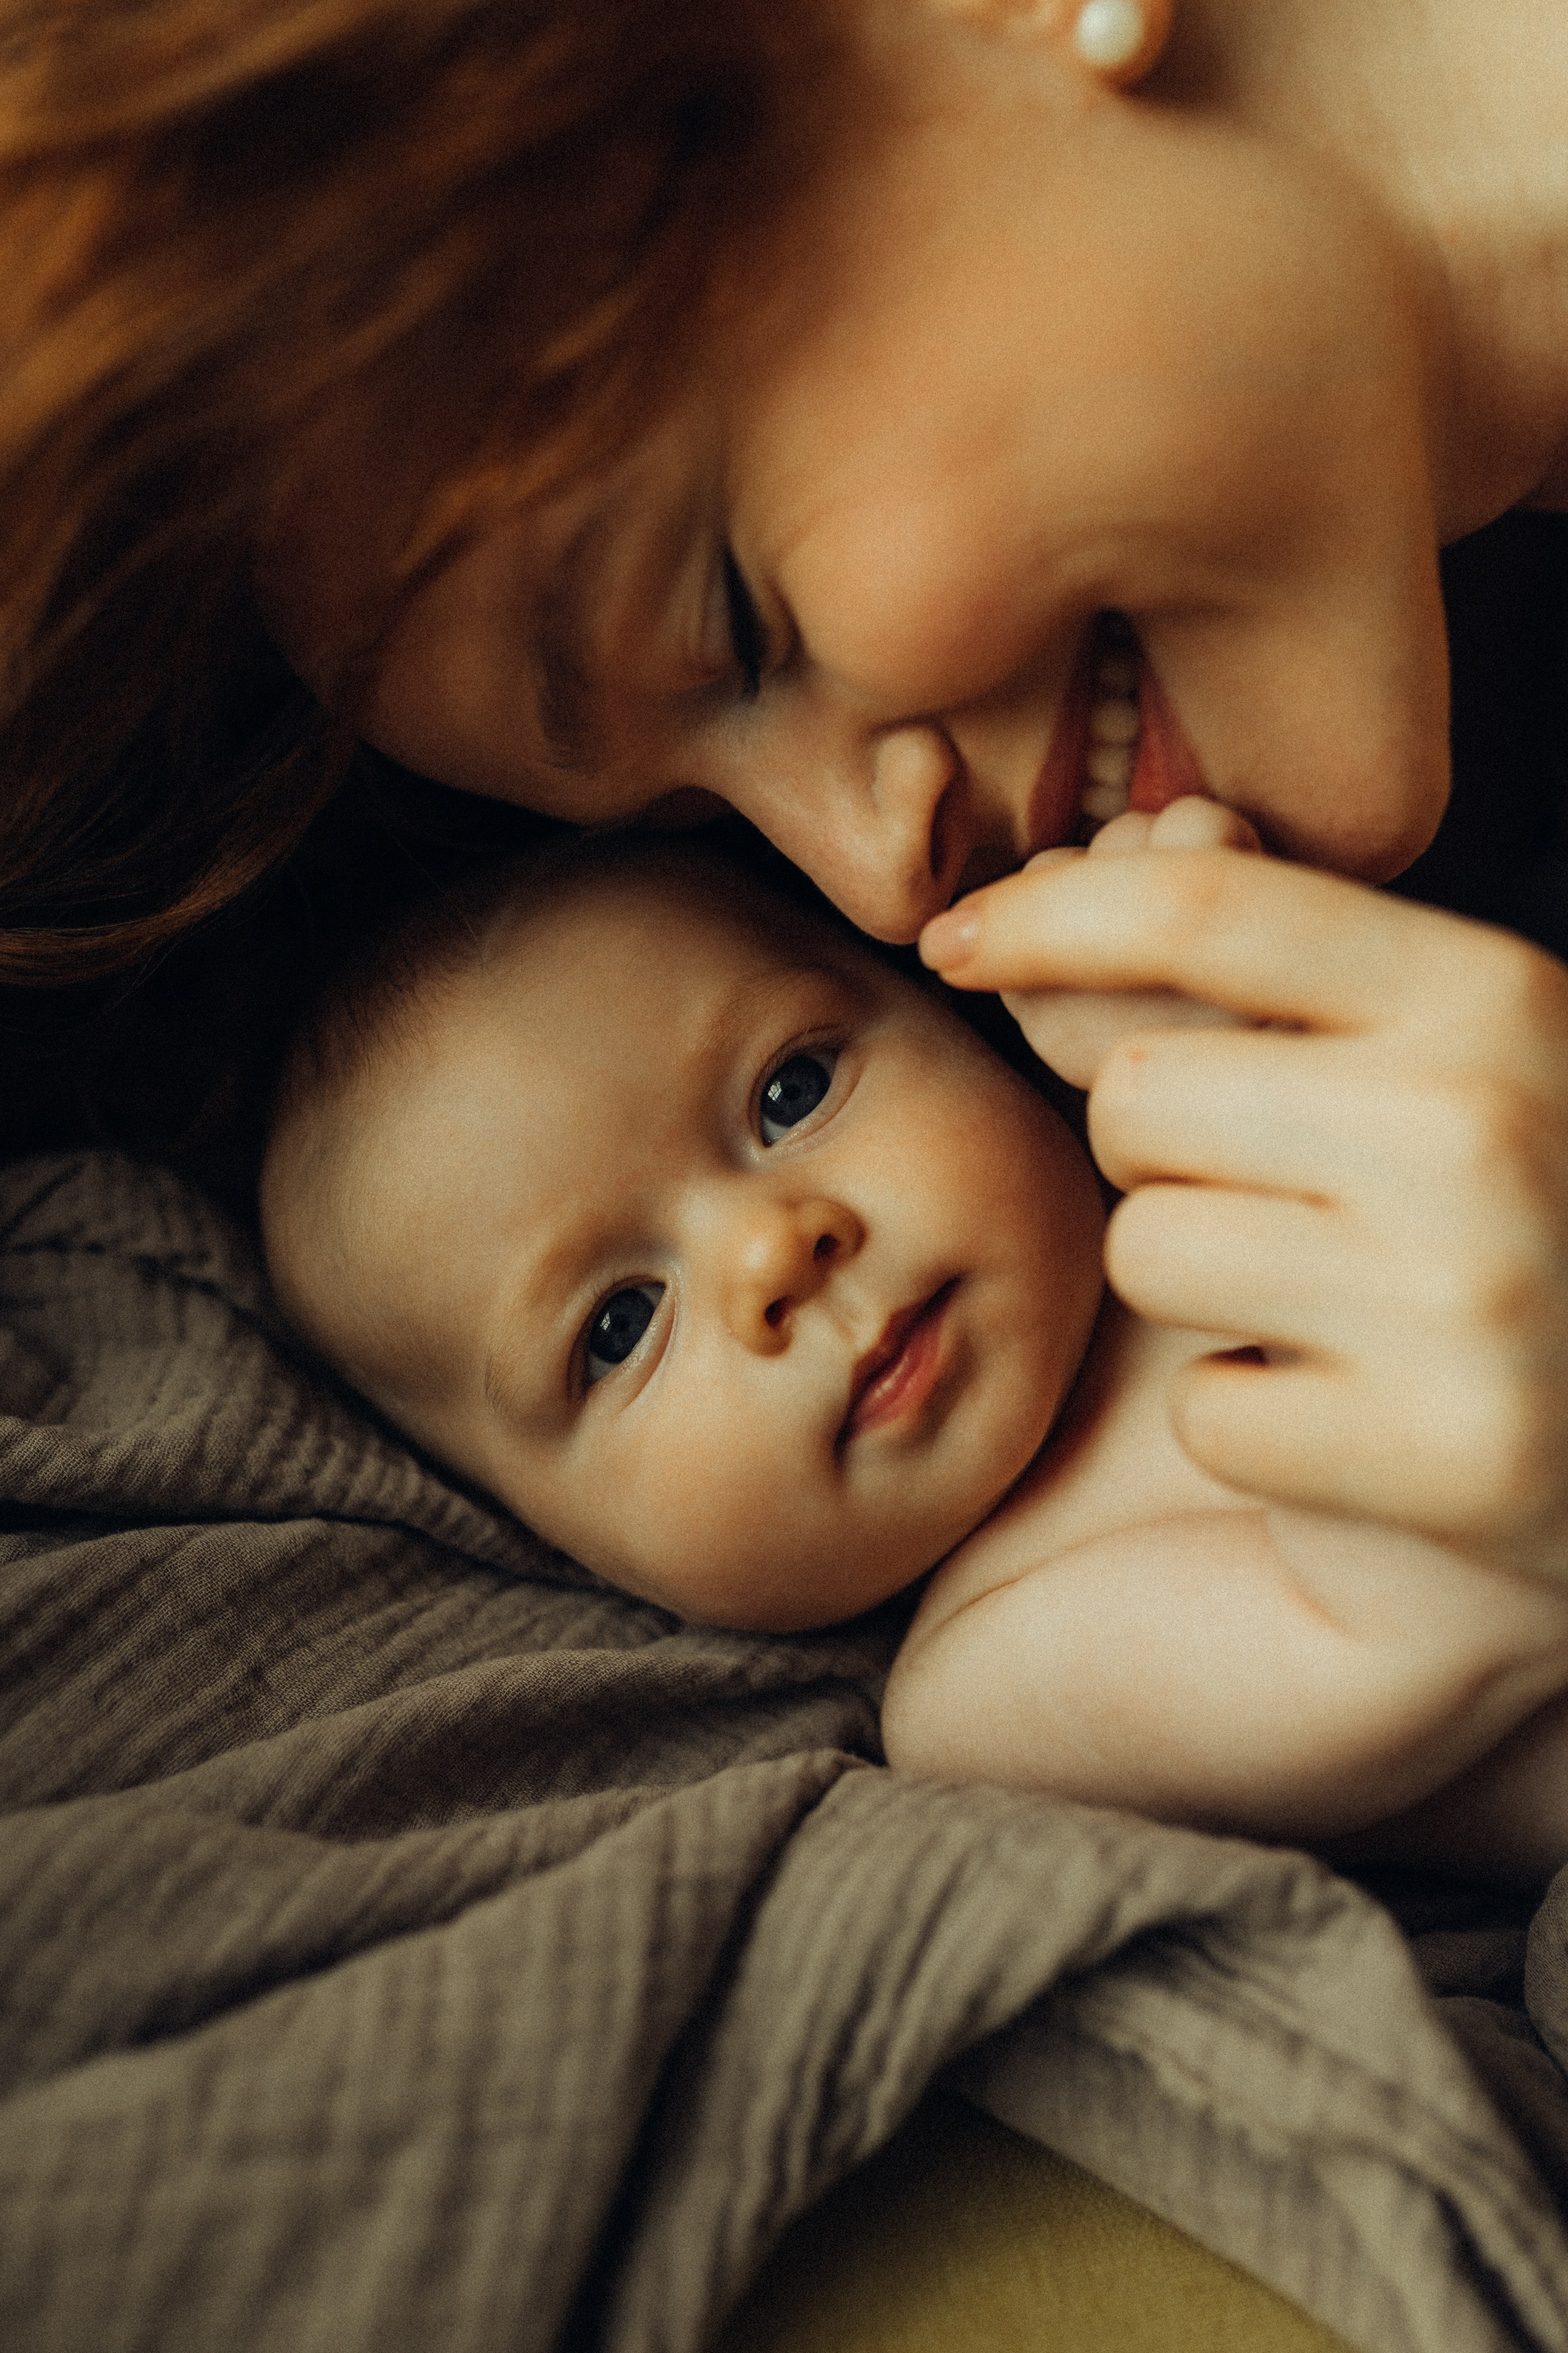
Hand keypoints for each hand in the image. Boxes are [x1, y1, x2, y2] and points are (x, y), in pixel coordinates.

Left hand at [920, 827, 1567, 1582]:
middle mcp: (1488, 1128)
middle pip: (1139, 1098)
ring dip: (1194, 1292)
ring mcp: (1474, 1300)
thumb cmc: (1492, 1233)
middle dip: (1155, 1153)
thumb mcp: (1413, 1063)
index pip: (1206, 910)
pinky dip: (1247, 1426)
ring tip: (1313, 1309)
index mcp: (1493, 996)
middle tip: (1263, 1202)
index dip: (1048, 917)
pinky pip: (1205, 1412)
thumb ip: (1251, 981)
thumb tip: (1051, 895)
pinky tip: (1343, 1422)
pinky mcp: (1449, 1462)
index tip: (958, 941)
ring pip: (1151, 1248)